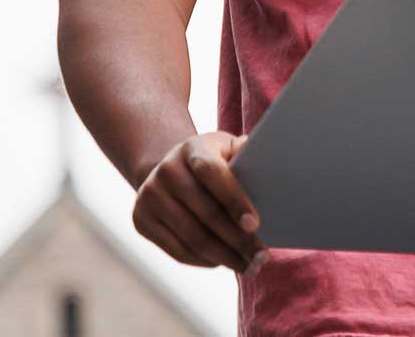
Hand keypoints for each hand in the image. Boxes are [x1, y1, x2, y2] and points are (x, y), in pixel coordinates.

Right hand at [132, 131, 266, 271]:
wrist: (166, 168)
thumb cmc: (211, 160)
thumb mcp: (226, 148)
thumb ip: (245, 155)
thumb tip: (273, 166)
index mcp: (191, 148)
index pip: (212, 174)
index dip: (234, 200)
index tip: (255, 225)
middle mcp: (166, 171)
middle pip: (205, 213)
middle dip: (238, 240)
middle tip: (262, 257)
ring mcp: (149, 197)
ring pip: (192, 237)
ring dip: (224, 256)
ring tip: (248, 267)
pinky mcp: (141, 221)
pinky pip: (177, 250)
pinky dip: (204, 260)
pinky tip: (224, 262)